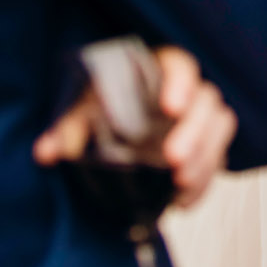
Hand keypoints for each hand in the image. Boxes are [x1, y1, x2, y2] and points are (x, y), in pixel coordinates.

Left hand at [34, 45, 237, 208]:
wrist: (113, 134)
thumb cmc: (101, 112)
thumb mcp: (82, 115)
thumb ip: (67, 129)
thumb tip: (46, 151)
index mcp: (157, 72)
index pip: (179, 65)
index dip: (181, 83)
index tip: (170, 107)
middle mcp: (186, 93)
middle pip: (206, 100)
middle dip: (195, 130)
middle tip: (173, 159)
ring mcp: (200, 121)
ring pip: (220, 127)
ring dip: (205, 156)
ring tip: (180, 181)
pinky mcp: (206, 149)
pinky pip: (216, 161)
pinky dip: (203, 183)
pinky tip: (182, 201)